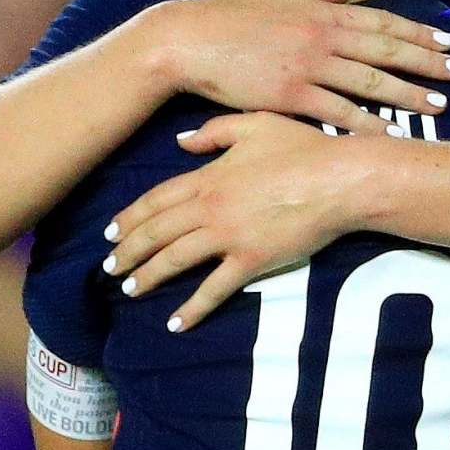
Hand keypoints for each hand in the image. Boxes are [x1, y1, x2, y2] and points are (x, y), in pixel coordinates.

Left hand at [100, 113, 387, 331]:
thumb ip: (214, 132)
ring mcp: (229, 235)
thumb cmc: (304, 148)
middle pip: (157, 232)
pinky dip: (192, 308)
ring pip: (176, 259)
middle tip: (109, 268)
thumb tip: (180, 142)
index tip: (110, 234)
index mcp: (208, 177)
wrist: (341, 178)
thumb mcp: (255, 125)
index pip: (156, 200)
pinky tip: (175, 323)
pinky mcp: (252, 260)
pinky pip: (214, 289)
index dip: (129, 218)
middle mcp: (210, 207)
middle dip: (128, 251)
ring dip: (148, 277)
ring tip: (129, 291)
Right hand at [147, 0, 449, 134]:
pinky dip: (366, 124)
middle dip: (427, 62)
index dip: (416, 32)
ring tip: (438, 107)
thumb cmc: (221, 17)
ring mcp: (307, 67)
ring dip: (408, 96)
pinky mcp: (289, 96)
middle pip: (386, 50)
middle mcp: (321, 36)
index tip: (444, 40)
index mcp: (319, 11)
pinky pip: (338, 112)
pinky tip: (389, 134)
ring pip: (370, 82)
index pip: (380, 21)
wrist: (183, 41)